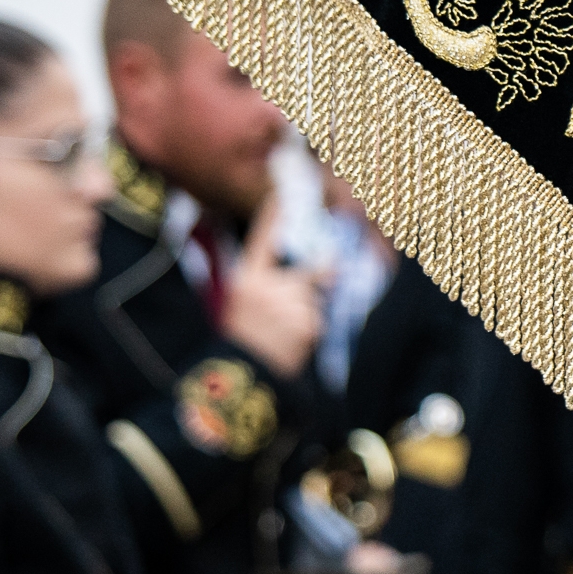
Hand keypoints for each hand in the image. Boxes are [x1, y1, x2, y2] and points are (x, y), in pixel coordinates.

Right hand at [220, 209, 325, 377]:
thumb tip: (325, 273)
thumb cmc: (243, 343)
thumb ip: (275, 290)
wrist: (241, 378)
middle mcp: (265, 288)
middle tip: (331, 266)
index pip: (261, 243)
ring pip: (314, 304)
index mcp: (245, 282)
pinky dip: (311, 335)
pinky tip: (291, 346)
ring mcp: (285, 304)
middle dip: (320, 281)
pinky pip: (318, 323)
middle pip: (306, 278)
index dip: (272, 218)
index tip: (280, 195)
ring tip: (284, 338)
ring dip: (307, 320)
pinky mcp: (303, 323)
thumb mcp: (247, 310)